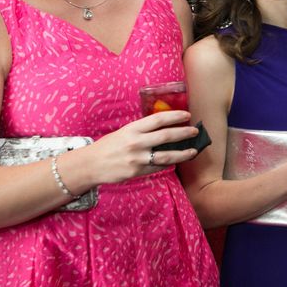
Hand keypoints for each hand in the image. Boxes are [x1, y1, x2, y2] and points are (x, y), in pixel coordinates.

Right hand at [84, 110, 200, 184]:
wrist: (91, 164)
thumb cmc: (109, 146)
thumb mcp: (124, 132)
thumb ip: (142, 131)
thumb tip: (164, 128)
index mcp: (133, 129)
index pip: (158, 119)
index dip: (175, 116)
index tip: (187, 115)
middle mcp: (136, 142)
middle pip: (166, 136)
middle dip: (184, 133)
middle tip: (195, 131)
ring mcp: (138, 158)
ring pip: (167, 155)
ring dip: (183, 153)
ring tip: (193, 151)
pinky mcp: (138, 171)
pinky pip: (158, 167)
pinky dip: (168, 164)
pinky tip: (176, 161)